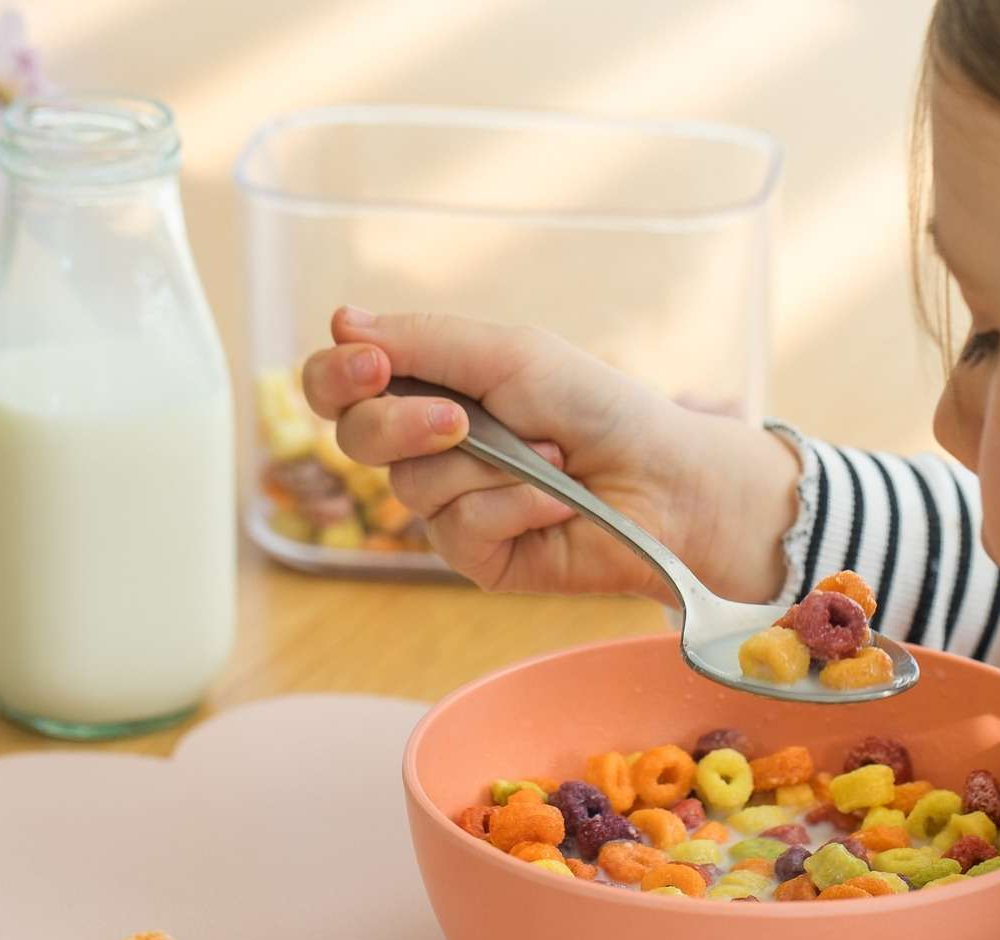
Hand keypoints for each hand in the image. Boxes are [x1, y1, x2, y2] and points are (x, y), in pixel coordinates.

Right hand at [301, 307, 800, 602]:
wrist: (665, 477)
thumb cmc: (597, 408)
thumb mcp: (511, 354)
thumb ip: (424, 341)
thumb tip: (339, 322)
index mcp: (427, 389)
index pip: (339, 388)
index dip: (335, 378)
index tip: (369, 366)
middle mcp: (427, 449)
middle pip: (357, 438)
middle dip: (407, 423)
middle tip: (464, 419)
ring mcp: (449, 507)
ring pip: (413, 486)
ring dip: (490, 466)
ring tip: (550, 458)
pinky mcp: (477, 557)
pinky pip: (459, 529)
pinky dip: (514, 507)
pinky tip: (554, 504)